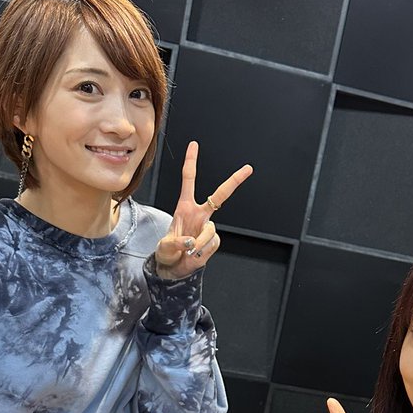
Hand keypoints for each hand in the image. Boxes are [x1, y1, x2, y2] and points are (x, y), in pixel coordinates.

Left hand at [154, 141, 251, 278]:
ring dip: (199, 243)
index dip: (191, 161)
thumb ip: (176, 243)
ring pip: (211, 231)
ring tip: (189, 252)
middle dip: (234, 181)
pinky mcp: (213, 241)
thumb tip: (190, 241)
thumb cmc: (167, 253)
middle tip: (248, 169)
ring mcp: (207, 227)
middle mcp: (199, 214)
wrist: (174, 268)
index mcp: (185, 207)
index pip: (189, 179)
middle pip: (220, 195)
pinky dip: (202, 252)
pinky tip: (195, 255)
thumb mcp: (165, 247)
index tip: (194, 144)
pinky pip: (212, 244)